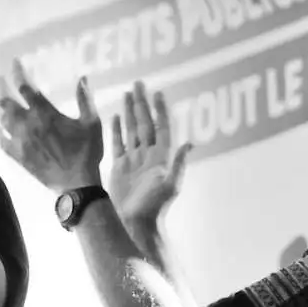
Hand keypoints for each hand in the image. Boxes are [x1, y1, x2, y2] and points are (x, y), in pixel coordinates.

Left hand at [0, 60, 102, 191]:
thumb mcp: (92, 123)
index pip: (26, 88)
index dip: (18, 73)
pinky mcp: (18, 156)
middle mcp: (28, 125)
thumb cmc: (86, 152)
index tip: (14, 63)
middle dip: (1, 88)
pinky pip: (2, 142)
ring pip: (2, 119)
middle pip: (7, 102)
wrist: (76, 183)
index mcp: (45, 114)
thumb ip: (85, 99)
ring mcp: (20, 141)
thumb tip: (82, 78)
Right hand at [108, 82, 191, 226]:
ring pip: (132, 129)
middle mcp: (148, 155)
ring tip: (127, 93)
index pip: (161, 127)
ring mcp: (133, 160)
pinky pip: (118, 143)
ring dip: (130, 111)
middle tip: (138, 83)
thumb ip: (178, 163)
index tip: (156, 92)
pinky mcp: (120, 167)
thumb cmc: (154, 206)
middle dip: (142, 103)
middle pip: (145, 123)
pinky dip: (117, 129)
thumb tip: (190, 143)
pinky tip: (117, 116)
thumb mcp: (170, 184)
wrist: (135, 223)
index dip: (159, 109)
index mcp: (162, 157)